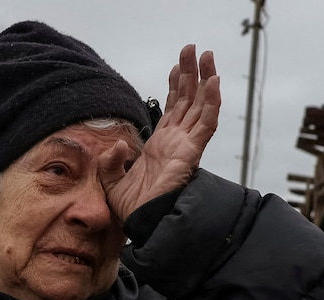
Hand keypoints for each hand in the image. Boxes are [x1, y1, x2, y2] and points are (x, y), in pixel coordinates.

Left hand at [101, 44, 220, 221]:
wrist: (142, 226)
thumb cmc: (131, 209)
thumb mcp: (110, 180)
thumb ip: (111, 160)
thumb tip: (120, 144)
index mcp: (161, 145)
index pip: (173, 108)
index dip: (176, 85)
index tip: (177, 65)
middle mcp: (177, 142)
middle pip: (188, 100)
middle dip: (191, 73)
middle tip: (193, 49)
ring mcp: (186, 146)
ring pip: (199, 105)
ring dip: (204, 79)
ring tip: (206, 55)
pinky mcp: (192, 153)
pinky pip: (206, 124)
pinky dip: (211, 102)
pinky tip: (214, 81)